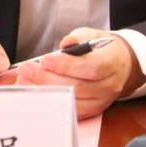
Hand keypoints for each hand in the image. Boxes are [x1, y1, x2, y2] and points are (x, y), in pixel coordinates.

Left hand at [14, 28, 143, 118]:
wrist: (120, 66)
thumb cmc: (103, 50)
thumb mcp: (92, 35)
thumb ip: (77, 38)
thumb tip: (65, 43)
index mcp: (111, 63)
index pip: (90, 67)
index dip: (66, 65)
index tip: (46, 60)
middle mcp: (108, 86)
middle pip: (77, 87)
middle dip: (47, 78)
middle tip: (26, 69)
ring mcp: (101, 101)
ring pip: (71, 101)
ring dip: (45, 92)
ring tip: (25, 80)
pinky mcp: (92, 111)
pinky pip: (70, 110)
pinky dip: (51, 102)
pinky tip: (36, 93)